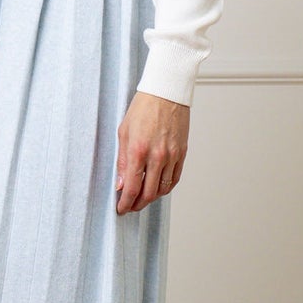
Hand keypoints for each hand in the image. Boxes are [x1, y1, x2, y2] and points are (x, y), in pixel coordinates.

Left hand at [115, 90, 188, 214]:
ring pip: (163, 188)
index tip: (121, 209)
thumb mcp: (124, 132)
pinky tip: (158, 187)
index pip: (132, 187)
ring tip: (142, 198)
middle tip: (130, 206)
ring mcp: (172, 156)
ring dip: (151, 198)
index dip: (125, 203)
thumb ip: (122, 161)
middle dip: (138, 204)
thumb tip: (120, 183)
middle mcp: (157, 156)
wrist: (166, 93)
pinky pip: (175, 178)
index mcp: (138, 150)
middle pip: (149, 193)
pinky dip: (166, 187)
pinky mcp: (182, 153)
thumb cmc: (143, 108)